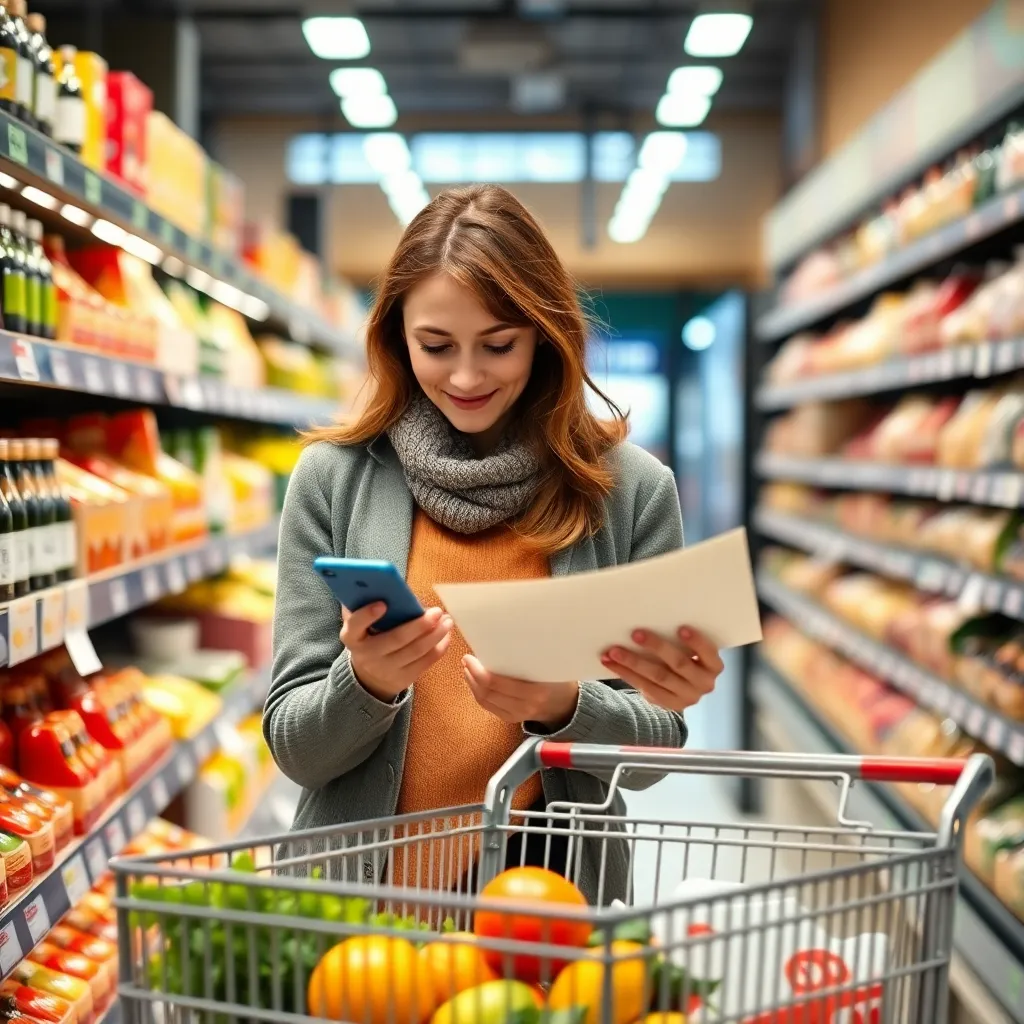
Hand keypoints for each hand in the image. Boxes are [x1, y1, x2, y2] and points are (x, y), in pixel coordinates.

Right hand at [342, 603, 452, 702]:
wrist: (370, 674)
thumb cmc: (370, 636)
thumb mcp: (363, 622)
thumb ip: (370, 603)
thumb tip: (396, 587)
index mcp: (352, 636)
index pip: (355, 625)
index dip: (367, 615)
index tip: (383, 603)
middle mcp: (367, 655)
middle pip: (396, 639)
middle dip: (419, 625)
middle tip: (437, 611)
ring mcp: (385, 669)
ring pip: (415, 651)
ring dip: (435, 635)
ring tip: (447, 621)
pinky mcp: (403, 679)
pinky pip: (425, 663)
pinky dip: (439, 647)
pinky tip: (446, 635)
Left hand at [463, 655, 578, 728]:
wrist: (567, 705)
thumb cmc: (559, 680)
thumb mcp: (550, 666)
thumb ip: (530, 657)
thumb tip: (501, 640)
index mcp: (535, 691)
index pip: (495, 682)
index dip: (477, 670)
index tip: (470, 657)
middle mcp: (524, 706)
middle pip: (486, 692)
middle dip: (471, 675)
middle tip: (466, 660)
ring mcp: (517, 715)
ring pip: (484, 701)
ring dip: (472, 684)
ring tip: (467, 669)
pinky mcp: (511, 719)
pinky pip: (488, 707)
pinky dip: (478, 694)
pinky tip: (474, 682)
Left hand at [601, 626, 722, 711]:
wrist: (683, 689)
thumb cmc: (686, 658)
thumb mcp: (691, 650)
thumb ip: (680, 640)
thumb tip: (649, 616)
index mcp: (713, 666)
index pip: (708, 653)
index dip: (697, 642)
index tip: (681, 628)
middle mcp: (704, 684)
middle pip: (679, 663)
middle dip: (656, 647)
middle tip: (636, 633)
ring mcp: (687, 697)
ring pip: (658, 677)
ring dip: (633, 662)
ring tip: (614, 651)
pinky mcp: (668, 705)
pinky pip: (645, 688)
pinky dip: (626, 674)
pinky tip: (611, 663)